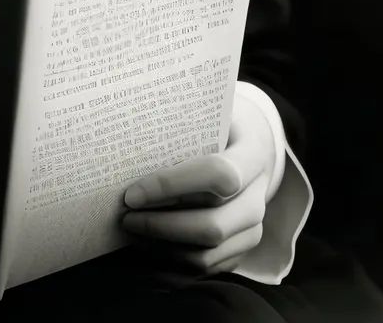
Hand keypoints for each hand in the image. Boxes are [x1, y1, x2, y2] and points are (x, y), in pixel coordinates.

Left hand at [119, 94, 275, 276]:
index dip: (172, 186)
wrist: (249, 148)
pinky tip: (146, 244)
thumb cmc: (215, 126)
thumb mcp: (204, 113)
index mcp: (252, 155)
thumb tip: (124, 126)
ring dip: (161, 247)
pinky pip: (205, 268)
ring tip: (131, 229)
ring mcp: (252, 230)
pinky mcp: (240, 250)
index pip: (217, 175)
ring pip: (207, 254)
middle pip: (212, 227)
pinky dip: (171, 261)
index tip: (132, 193)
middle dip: (160, 226)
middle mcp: (257, 198)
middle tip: (125, 215)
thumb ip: (177, 121)